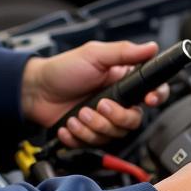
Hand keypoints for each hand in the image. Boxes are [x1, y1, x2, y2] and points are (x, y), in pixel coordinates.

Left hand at [21, 40, 169, 147]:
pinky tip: (69, 124)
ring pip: (114, 135)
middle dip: (114, 117)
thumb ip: (124, 52)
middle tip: (98, 105)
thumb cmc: (62, 69)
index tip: (147, 100)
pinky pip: (94, 144)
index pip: (153, 91)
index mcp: (124, 81)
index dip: (155, 97)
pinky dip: (79, 135)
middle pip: (134, 120)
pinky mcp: (90, 134)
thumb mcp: (94, 54)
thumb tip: (151, 47)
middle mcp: (118, 102)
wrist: (35, 91)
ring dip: (93, 126)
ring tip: (77, 114)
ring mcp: (104, 120)